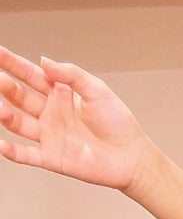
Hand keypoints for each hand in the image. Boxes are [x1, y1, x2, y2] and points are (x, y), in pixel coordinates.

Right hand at [0, 47, 147, 190]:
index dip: (13, 63)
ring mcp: (50, 136)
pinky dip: (13, 152)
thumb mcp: (97, 90)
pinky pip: (28, 155)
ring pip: (20, 124)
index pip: (30, 75)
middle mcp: (51, 114)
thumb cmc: (119, 124)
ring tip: (0, 108)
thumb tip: (45, 61)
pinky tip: (2, 145)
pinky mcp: (53, 158)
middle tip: (0, 79)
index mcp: (60, 94)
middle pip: (20, 97)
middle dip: (7, 87)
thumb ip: (72, 75)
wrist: (133, 157)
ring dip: (7, 115)